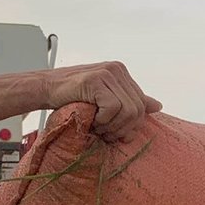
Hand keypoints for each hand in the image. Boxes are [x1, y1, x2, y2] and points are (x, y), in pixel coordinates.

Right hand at [42, 62, 161, 140]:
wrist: (46, 88)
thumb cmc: (73, 96)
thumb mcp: (105, 99)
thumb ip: (129, 101)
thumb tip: (158, 106)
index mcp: (122, 73)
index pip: (142, 104)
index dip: (131, 124)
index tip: (116, 134)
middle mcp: (118, 69)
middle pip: (137, 109)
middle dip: (123, 128)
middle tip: (106, 134)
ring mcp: (108, 73)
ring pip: (128, 110)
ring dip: (112, 126)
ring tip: (97, 126)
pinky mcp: (97, 80)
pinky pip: (113, 108)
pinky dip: (103, 120)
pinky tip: (92, 119)